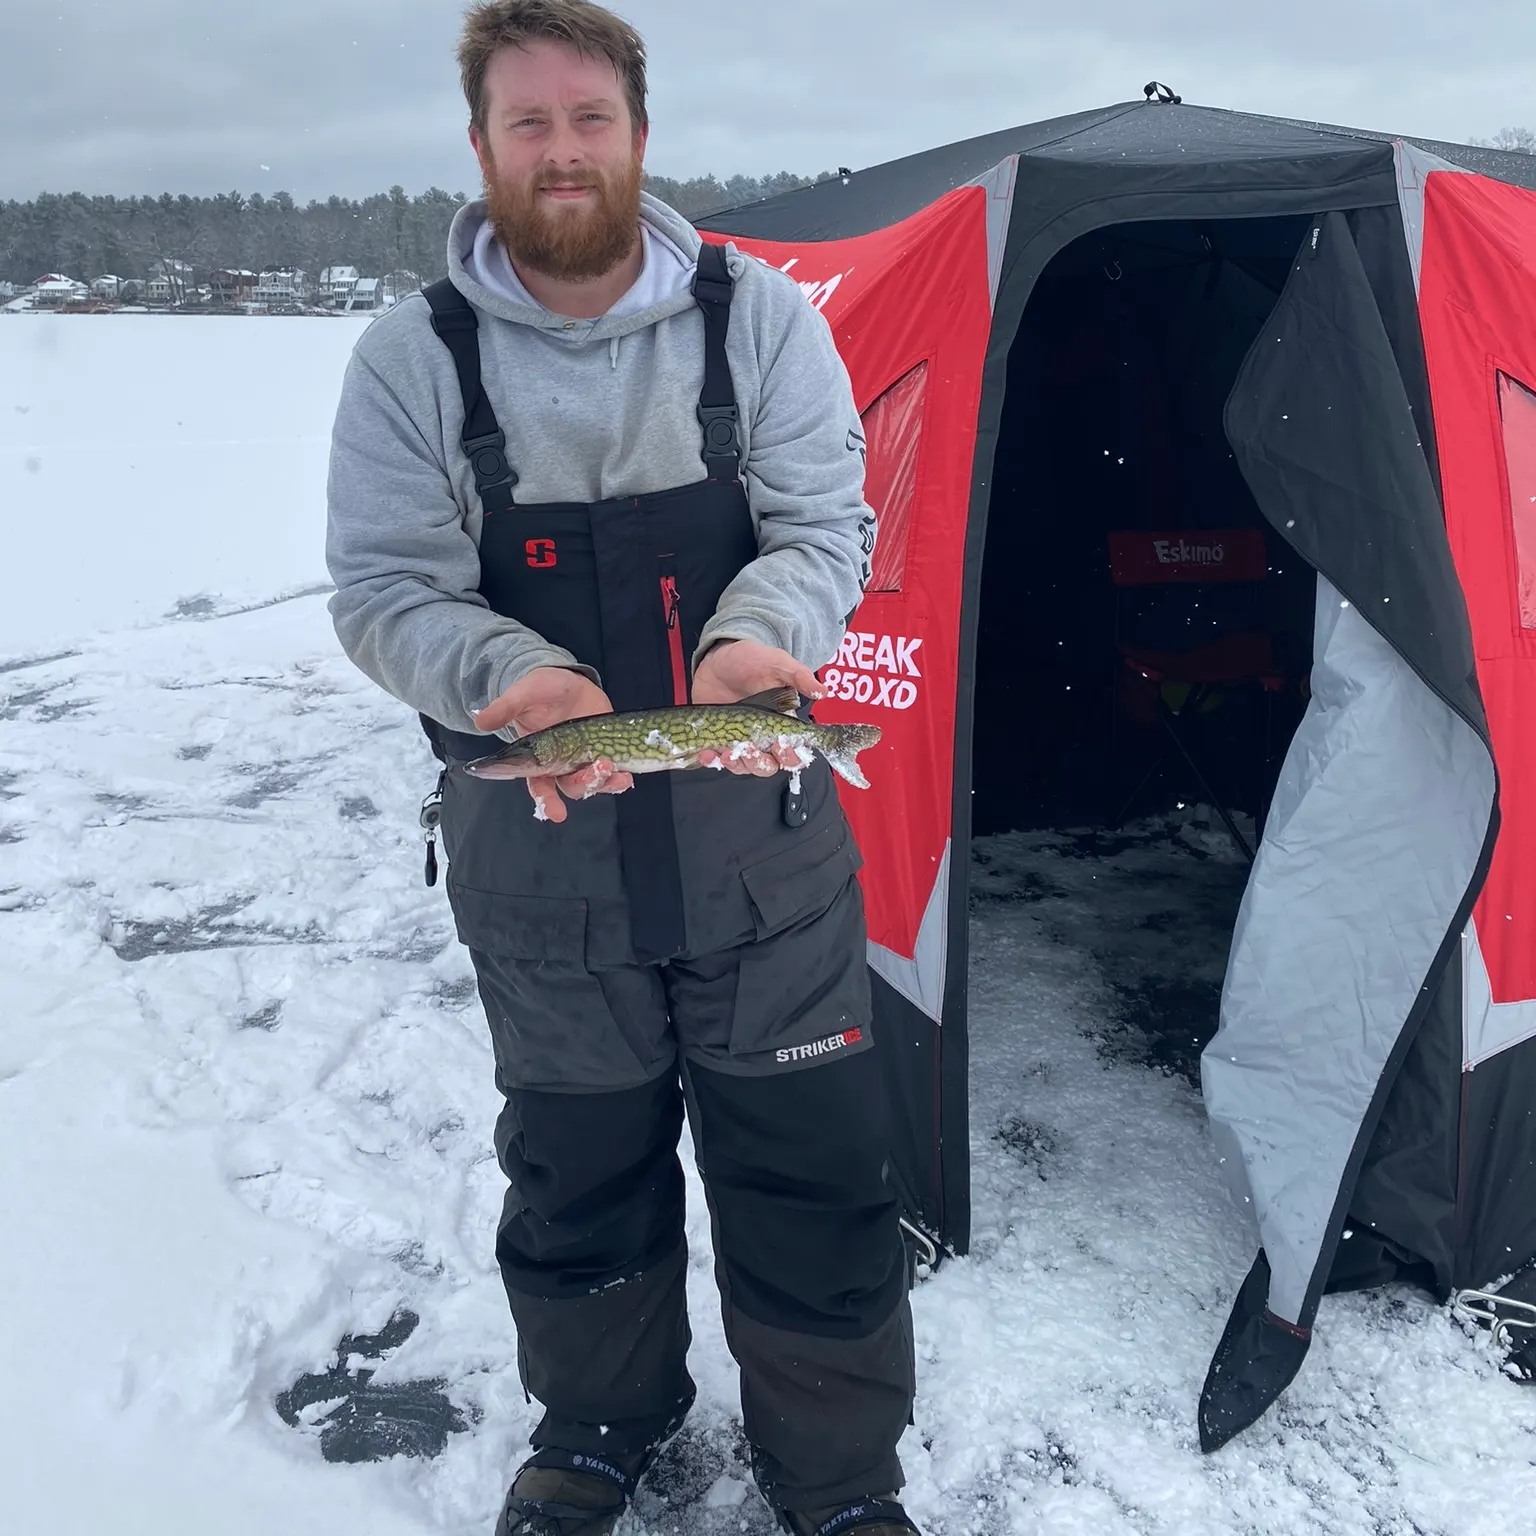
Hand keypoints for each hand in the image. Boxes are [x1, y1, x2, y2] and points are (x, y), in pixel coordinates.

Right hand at [473, 667, 632, 822]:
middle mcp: (561, 765)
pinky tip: (627, 774)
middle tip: (597, 770)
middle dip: (586, 784)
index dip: (546, 801)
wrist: (566, 681)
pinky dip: (621, 775)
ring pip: (595, 782)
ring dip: (607, 783)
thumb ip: (504, 708)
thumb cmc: (539, 690)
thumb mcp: (521, 694)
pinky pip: (613, 770)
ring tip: (620, 777)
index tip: (555, 813)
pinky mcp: (605, 749)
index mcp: (537, 759)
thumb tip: (479, 721)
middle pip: (572, 787)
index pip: (539, 786)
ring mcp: (584, 759)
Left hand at [691, 640, 821, 777]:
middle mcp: (762, 737)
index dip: (790, 756)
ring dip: (738, 764)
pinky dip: (713, 761)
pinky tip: (708, 754)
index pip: (793, 752)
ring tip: (729, 752)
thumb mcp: (778, 663)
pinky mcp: (717, 739)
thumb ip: (800, 677)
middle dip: (760, 763)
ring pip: (744, 766)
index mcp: (782, 724)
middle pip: (768, 765)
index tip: (781, 745)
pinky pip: (717, 759)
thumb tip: (822, 692)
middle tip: (750, 749)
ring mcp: (739, 740)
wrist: (719, 658)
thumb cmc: (752, 660)